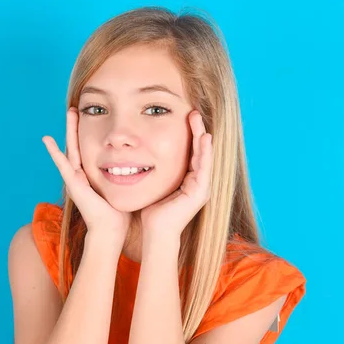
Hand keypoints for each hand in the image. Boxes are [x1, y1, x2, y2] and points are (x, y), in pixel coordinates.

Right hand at [42, 107, 131, 237]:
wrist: (110, 230)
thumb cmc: (119, 214)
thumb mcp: (124, 188)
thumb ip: (129, 177)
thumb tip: (143, 166)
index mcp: (93, 175)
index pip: (91, 150)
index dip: (89, 134)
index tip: (93, 116)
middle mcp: (82, 174)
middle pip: (79, 144)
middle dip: (78, 126)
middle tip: (77, 107)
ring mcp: (76, 178)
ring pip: (72, 148)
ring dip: (70, 130)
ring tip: (69, 112)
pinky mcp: (73, 183)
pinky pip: (62, 164)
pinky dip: (54, 152)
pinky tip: (47, 140)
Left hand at [141, 110, 212, 236]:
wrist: (156, 232)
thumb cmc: (151, 210)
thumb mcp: (153, 184)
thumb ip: (153, 170)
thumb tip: (138, 156)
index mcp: (188, 180)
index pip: (191, 152)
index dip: (189, 134)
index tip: (184, 116)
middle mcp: (198, 182)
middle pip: (200, 151)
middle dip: (197, 130)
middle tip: (193, 111)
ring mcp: (202, 187)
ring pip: (205, 156)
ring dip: (202, 136)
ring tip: (198, 119)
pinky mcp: (201, 192)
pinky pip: (205, 167)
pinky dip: (205, 152)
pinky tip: (205, 138)